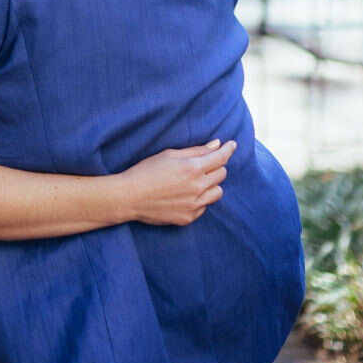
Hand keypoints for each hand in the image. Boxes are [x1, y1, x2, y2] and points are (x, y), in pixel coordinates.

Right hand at [121, 139, 235, 225]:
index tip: (232, 145)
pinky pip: (204, 207)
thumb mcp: (170, 155)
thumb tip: (216, 144)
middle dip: (216, 166)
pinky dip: (200, 199)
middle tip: (204, 164)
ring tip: (196, 181)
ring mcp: (194, 205)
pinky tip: (185, 195)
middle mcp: (197, 187)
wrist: (129, 197)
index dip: (228, 149)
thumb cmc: (146, 171)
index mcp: (192, 168)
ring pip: (218, 192)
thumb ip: (196, 151)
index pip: (220, 158)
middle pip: (221, 174)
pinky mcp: (188, 218)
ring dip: (211, 184)